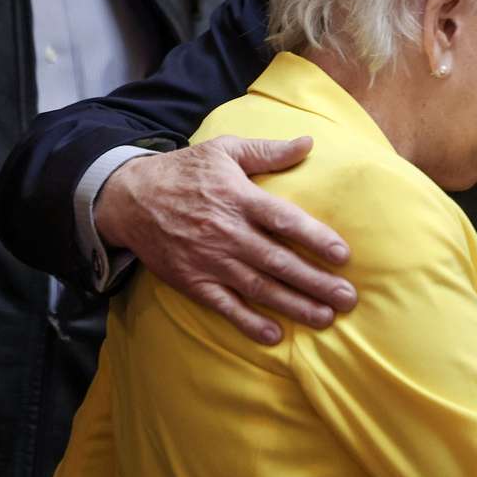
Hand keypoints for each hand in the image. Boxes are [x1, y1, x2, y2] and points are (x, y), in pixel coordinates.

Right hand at [96, 135, 355, 344]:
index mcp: (239, 198)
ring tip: (325, 318)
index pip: (285, 220)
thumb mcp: (224, 150)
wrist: (128, 199)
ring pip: (259, 288)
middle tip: (347, 298)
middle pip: (279, 262)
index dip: (315, 238)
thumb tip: (309, 142)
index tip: (343, 254)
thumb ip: (268, 151)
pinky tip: (275, 335)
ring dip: (294, 305)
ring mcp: (210, 261)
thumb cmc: (184, 171)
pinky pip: (225, 306)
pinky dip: (249, 322)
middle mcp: (228, 233)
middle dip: (316, 282)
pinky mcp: (193, 282)